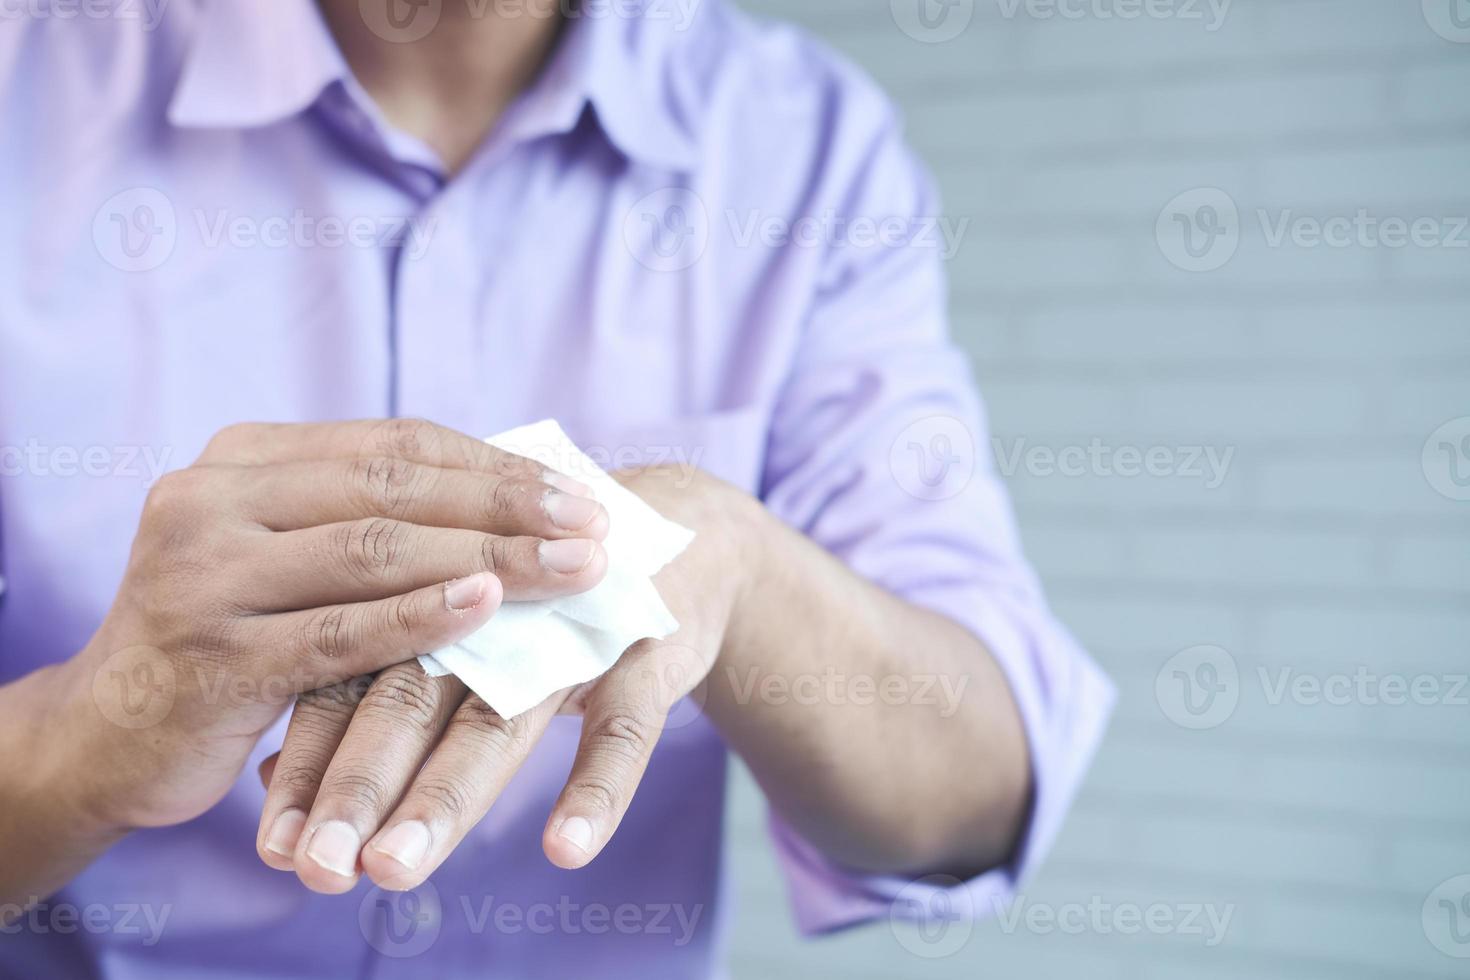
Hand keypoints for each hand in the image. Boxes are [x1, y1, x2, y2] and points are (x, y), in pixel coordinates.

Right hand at [52, 419, 610, 834]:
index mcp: (242, 457)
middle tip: (595, 527)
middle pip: (393, 488)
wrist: (106, 733)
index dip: (495, 467)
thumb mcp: (284, 554)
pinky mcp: (214, 655)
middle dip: (507, 508)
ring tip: (571, 568)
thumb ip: (368, 518)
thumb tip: (521, 501)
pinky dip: (422, 617)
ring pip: (374, 551)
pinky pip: (341, 632)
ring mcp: (206, 574)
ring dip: (487, 559)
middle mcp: (213, 498)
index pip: (396, 444)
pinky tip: (489, 609)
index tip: (579, 492)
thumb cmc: (233, 635)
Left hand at [254, 465, 762, 891]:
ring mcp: (572, 628)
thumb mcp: (460, 635)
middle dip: (359, 785)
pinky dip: (598, 785)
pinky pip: (625, 726)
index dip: (312, 761)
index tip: (273, 847)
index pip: (353, 678)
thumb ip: (365, 692)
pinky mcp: (646, 647)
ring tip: (394, 868)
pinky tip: (566, 848)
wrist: (676, 534)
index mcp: (432, 600)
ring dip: (447, 792)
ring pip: (502, 716)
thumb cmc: (544, 599)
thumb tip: (263, 770)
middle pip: (410, 696)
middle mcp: (491, 613)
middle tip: (317, 868)